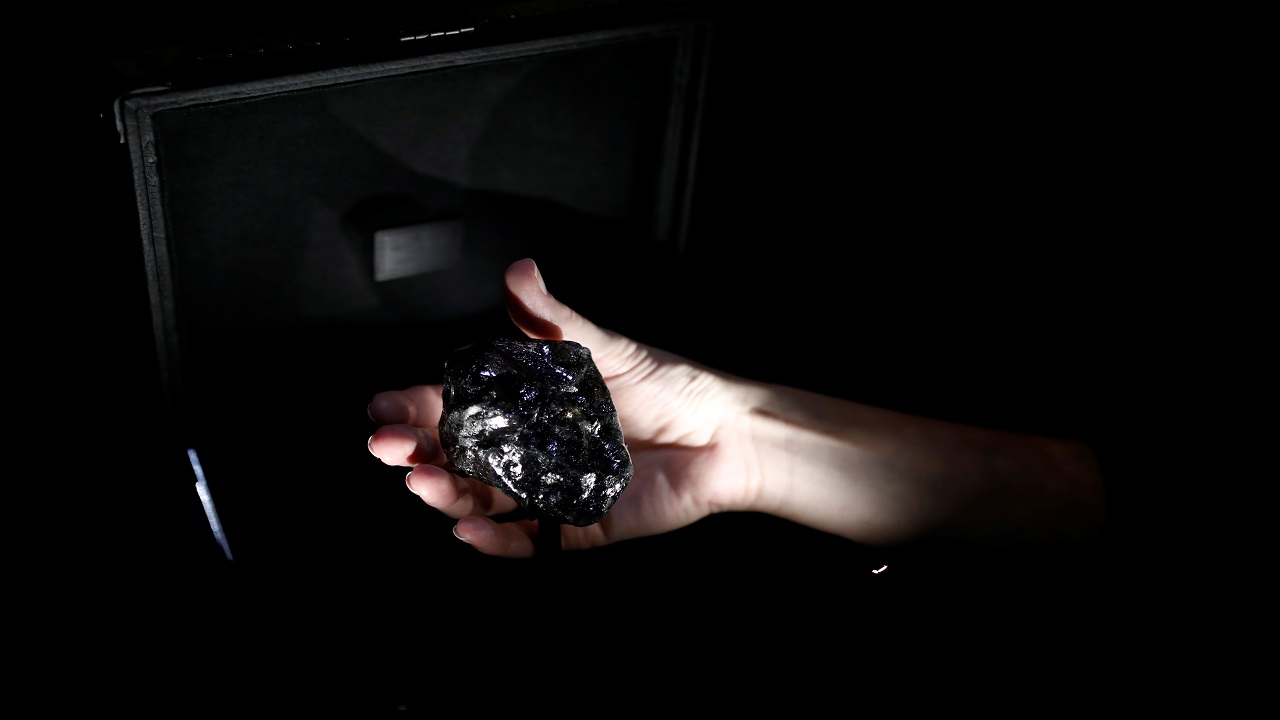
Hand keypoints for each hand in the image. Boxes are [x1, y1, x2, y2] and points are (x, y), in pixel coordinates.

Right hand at [367, 258, 758, 556]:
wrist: (723, 432)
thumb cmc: (665, 385)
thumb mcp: (601, 346)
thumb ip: (551, 317)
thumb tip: (518, 271)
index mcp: (524, 408)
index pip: (453, 408)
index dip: (413, 407)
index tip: (380, 406)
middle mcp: (528, 452)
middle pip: (455, 458)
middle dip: (414, 453)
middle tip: (386, 447)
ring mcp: (548, 492)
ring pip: (480, 501)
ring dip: (444, 495)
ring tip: (420, 483)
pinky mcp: (578, 527)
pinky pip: (529, 540)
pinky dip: (495, 540)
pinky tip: (466, 530)